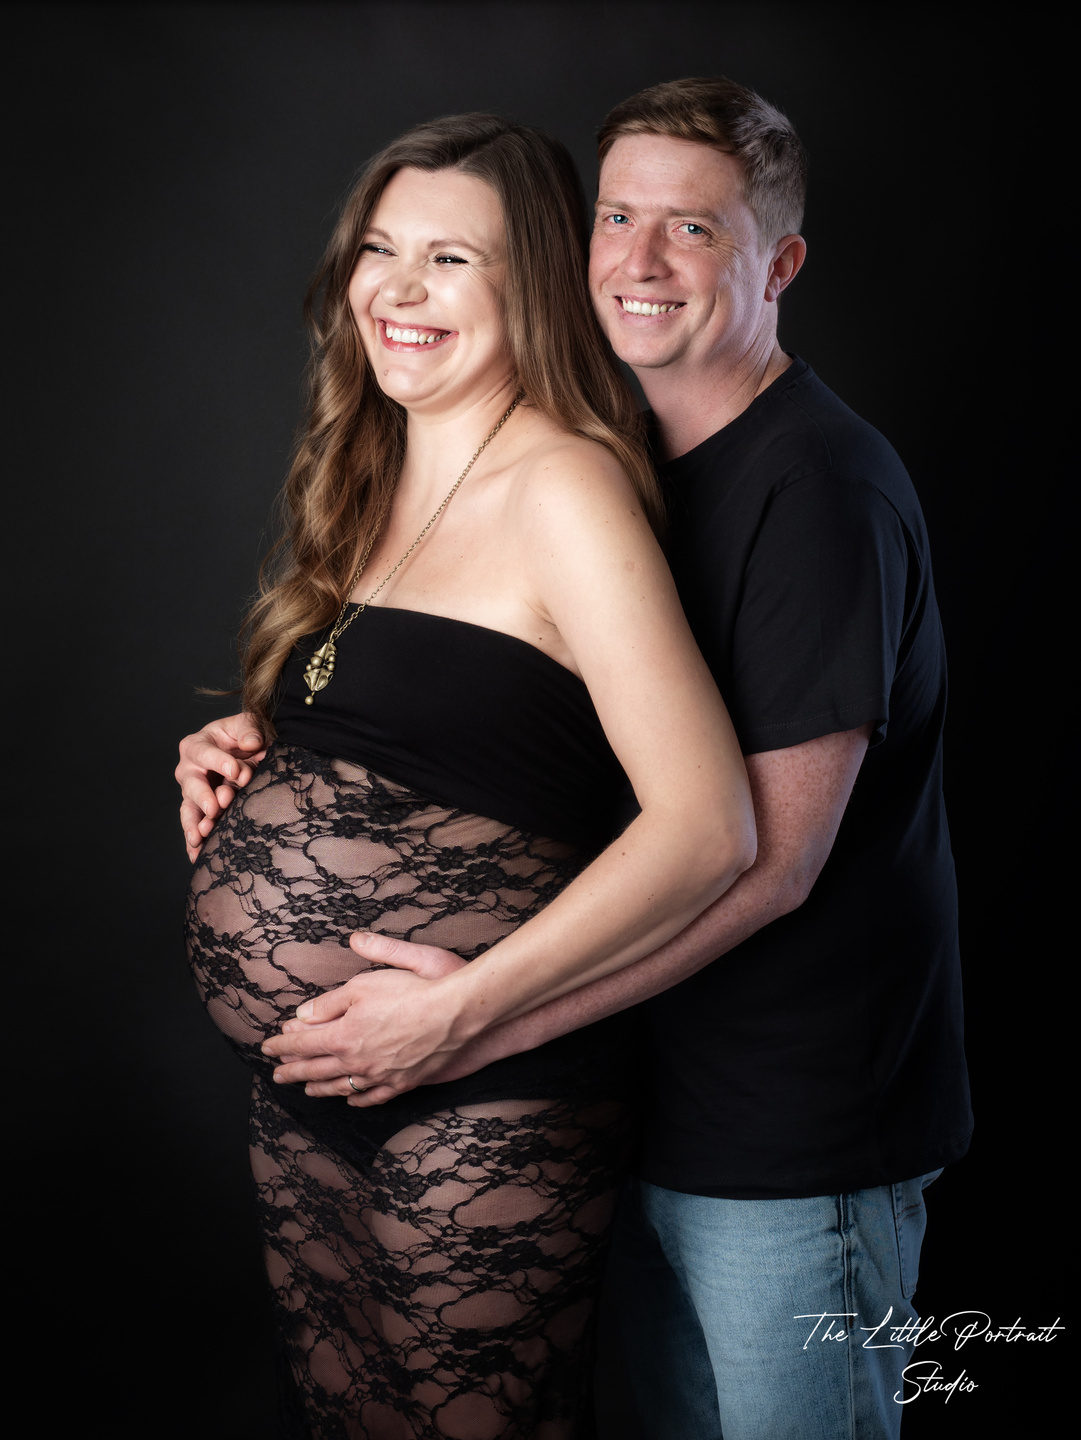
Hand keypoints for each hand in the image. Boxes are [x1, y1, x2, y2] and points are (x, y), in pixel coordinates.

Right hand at [177, 712, 265, 860]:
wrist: (244, 751)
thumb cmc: (243, 734)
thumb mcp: (247, 724)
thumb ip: (249, 729)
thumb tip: (252, 743)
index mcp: (197, 745)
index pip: (205, 753)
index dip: (220, 762)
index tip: (237, 772)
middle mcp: (189, 770)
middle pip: (192, 784)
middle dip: (204, 797)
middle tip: (215, 807)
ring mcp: (192, 793)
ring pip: (189, 809)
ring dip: (195, 824)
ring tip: (200, 837)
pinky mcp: (200, 811)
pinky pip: (194, 827)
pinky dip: (196, 842)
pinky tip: (197, 856)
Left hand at [262, 955, 465, 1104]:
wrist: (453, 1013)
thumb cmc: (409, 992)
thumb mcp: (362, 986)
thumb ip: (329, 1003)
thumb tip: (301, 1016)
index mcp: (342, 1036)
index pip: (303, 1043)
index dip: (283, 1045)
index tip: (267, 1047)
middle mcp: (356, 1062)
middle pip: (316, 1069)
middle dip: (293, 1071)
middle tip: (276, 1075)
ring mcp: (379, 1076)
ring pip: (341, 1087)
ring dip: (319, 1088)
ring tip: (305, 1090)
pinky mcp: (402, 1082)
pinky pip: (373, 1097)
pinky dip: (357, 1100)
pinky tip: (349, 1100)